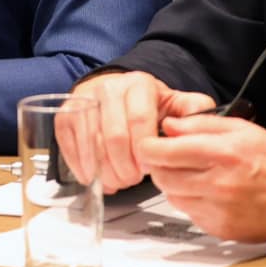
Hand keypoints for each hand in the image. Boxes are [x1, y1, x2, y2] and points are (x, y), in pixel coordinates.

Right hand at [61, 70, 214, 192]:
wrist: (118, 91)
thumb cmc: (148, 105)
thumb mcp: (176, 104)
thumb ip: (193, 111)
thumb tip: (199, 121)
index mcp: (138, 85)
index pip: (139, 120)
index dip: (144, 151)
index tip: (149, 169)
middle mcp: (108, 88)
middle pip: (112, 135)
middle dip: (123, 166)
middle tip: (132, 180)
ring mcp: (83, 100)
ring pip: (90, 142)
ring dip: (103, 170)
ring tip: (116, 181)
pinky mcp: (66, 113)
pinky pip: (68, 143)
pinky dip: (80, 165)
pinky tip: (93, 177)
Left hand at [134, 113, 265, 241]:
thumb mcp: (239, 128)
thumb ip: (199, 124)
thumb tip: (168, 126)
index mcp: (221, 154)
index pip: (164, 152)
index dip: (148, 146)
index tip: (148, 144)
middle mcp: (217, 184)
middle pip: (162, 176)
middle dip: (159, 165)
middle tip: (169, 158)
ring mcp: (219, 210)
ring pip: (172, 196)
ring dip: (175, 184)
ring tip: (194, 175)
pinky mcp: (221, 229)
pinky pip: (190, 214)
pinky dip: (192, 202)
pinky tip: (210, 193)